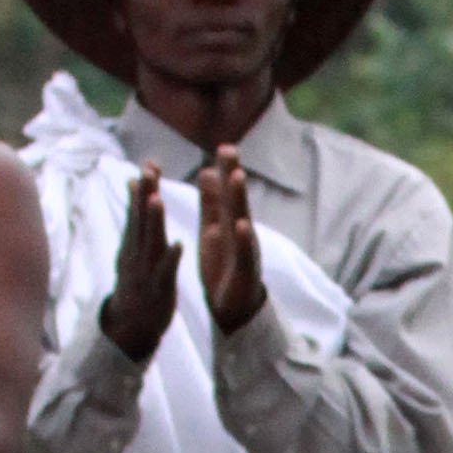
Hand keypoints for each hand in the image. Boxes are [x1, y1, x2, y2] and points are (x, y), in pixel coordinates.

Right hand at [98, 162, 180, 361]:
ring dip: (153, 221)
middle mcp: (138, 252)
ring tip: (157, 199)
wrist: (130, 324)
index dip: (143, 187)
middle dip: (145, 194)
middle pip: (141, 220)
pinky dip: (170, 258)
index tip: (150, 163)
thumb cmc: (136, 280)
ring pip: (150, 242)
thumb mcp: (132, 245)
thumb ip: (135, 216)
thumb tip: (133, 183)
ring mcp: (146, 269)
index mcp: (134, 241)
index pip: (138, 210)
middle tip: (149, 170)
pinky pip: (165, 272)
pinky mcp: (159, 288)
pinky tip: (178, 244)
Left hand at [196, 147, 265, 334]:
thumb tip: (207, 170)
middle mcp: (239, 232)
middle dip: (232, 174)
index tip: (224, 146)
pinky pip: (244, 253)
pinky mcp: (244, 270)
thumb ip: (211, 202)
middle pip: (236, 199)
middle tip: (230, 149)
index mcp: (227, 221)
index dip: (225, 170)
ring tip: (236, 176)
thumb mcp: (213, 229)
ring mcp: (244, 249)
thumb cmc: (223, 265)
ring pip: (241, 220)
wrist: (232, 307)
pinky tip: (242, 225)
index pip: (226, 191)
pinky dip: (244, 239)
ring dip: (239, 199)